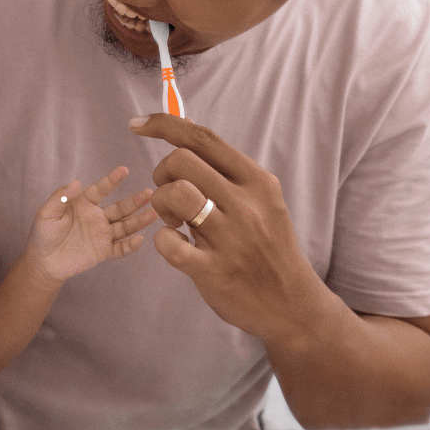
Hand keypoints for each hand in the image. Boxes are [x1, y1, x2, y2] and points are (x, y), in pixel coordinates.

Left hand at [24, 165, 157, 283]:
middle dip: (135, 201)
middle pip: (120, 208)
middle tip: (150, 193)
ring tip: (154, 213)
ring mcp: (102, 235)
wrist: (43, 262)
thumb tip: (76, 181)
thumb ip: (60, 197)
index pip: (101, 190)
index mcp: (84, 204)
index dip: (112, 180)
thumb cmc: (43, 235)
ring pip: (125, 226)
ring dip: (139, 220)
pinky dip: (130, 246)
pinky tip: (139, 239)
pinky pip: (120, 249)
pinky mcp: (103, 252)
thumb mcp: (46, 213)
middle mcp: (97, 217)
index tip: (124, 170)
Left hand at [131, 113, 325, 342]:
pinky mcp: (213, 270)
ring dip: (160, 203)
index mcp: (257, 182)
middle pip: (182, 160)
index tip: (138, 126)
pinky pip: (168, 244)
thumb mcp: (262, 202)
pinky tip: (174, 244)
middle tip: (170, 196)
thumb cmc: (268, 248)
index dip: (164, 125)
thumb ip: (227, 172)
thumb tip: (185, 131)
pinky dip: (162, 240)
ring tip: (174, 221)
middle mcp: (245, 204)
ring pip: (175, 194)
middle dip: (162, 173)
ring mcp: (230, 238)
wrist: (291, 304)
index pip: (204, 138)